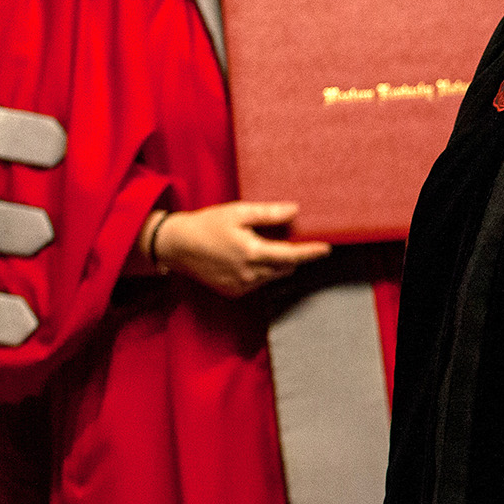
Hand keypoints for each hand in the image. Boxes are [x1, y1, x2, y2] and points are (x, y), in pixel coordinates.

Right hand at [155, 202, 330, 297]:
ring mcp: (240, 286)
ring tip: (262, 244)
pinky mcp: (232, 292)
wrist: (177, 246)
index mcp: (252, 253)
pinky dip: (262, 271)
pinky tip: (249, 256)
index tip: (326, 248)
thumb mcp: (238, 213)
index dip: (311, 253)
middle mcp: (248, 274)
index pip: (291, 256)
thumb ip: (268, 213)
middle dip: (292, 255)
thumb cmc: (208, 225)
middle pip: (285, 267)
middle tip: (286, 237)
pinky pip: (258, 282)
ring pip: (273, 276)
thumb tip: (295, 210)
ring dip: (276, 263)